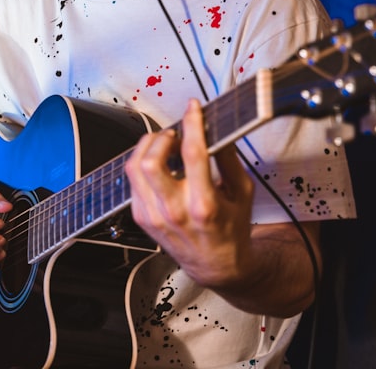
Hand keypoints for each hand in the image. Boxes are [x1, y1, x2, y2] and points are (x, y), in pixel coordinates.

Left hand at [124, 99, 256, 289]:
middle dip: (162, 137)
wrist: (217, 266)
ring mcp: (153, 216)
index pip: (192, 153)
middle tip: (175, 133)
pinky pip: (132, 182)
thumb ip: (229, 159)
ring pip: (134, 168)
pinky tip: (158, 163)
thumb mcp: (243, 194)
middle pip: (151, 160)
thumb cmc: (231, 231)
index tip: (193, 109)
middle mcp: (174, 211)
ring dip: (147, 147)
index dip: (192, 123)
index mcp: (204, 205)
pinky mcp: (141, 218)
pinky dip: (142, 165)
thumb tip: (218, 129)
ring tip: (163, 144)